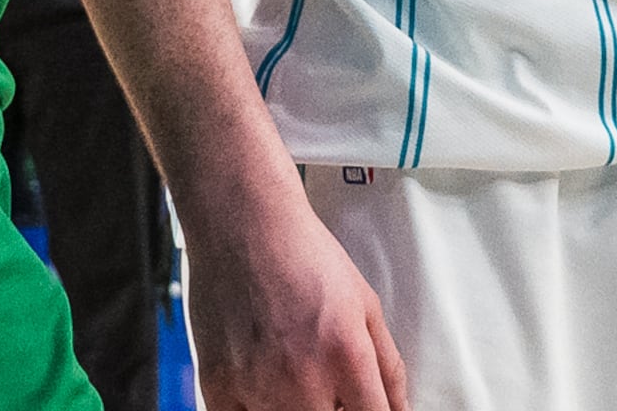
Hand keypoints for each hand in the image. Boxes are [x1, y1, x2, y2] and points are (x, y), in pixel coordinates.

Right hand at [184, 197, 408, 410]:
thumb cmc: (302, 255)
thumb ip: (387, 366)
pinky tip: (263, 386)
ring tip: (294, 375)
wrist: (243, 223)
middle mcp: (303, 378)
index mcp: (346, 357)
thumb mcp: (366, 304)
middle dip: (334, 409)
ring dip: (295, 407)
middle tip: (330, 389)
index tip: (366, 408)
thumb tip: (399, 409)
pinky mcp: (218, 386)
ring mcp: (257, 386)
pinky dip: (254, 410)